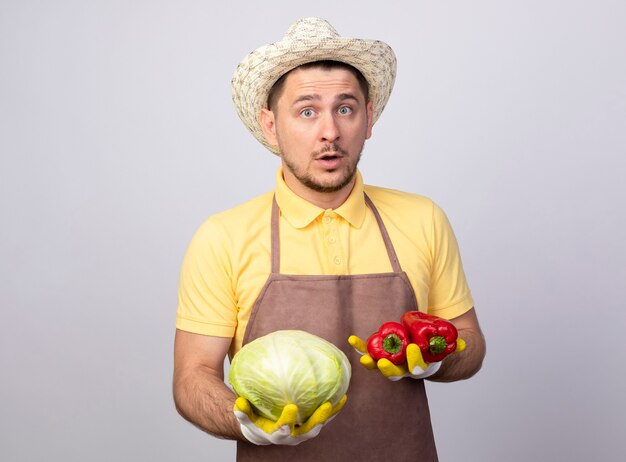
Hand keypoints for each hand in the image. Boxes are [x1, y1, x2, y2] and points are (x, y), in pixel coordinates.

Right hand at [233, 395, 346, 445]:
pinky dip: (333, 409)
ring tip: (341, 399)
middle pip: (308, 430)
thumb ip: (242, 411)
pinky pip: (324, 417)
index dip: (288, 420)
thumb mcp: (246, 417)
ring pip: (319, 424)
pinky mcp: (310, 425)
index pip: (283, 429)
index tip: (292, 408)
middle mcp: (293, 435)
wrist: (264, 432)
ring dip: (330, 414)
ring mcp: (304, 431)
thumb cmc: (255, 421)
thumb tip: (238, 402)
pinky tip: (342, 395)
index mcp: (277, 434)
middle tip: (326, 405)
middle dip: (318, 419)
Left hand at [348, 335, 465, 380]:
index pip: (418, 368)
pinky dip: (362, 347)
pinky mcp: (383, 354)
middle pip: (396, 373)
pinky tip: (352, 340)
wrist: (430, 354)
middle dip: (388, 369)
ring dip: (371, 362)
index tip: (414, 348)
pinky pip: (371, 352)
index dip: (415, 360)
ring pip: (381, 366)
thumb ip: (457, 345)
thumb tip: (463, 344)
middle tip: (382, 363)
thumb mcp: (451, 347)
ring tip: (363, 358)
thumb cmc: (441, 348)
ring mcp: (394, 363)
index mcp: (422, 367)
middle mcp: (406, 369)